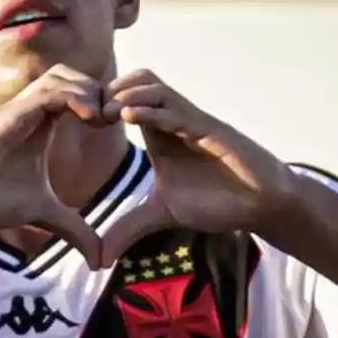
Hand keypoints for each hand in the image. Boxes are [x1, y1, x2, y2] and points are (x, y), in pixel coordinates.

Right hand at [0, 64, 107, 268]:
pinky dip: (74, 96)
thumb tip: (98, 260)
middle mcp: (32, 111)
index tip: (119, 127)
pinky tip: (88, 118)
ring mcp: (20, 109)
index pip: (79, 93)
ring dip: (89, 91)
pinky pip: (48, 91)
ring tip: (102, 120)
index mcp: (42, 124)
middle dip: (101, 92)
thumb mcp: (45, 214)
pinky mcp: (11, 114)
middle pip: (74, 75)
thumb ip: (73, 229)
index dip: (103, 104)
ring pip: (62, 75)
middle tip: (116, 120)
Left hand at [99, 69, 295, 265]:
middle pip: (136, 80)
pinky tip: (128, 116)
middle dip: (108, 91)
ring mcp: (191, 121)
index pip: (124, 98)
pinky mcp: (209, 129)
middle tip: (88, 114)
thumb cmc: (217, 201)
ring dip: (126, 94)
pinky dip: (151, 109)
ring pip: (155, 87)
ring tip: (105, 112)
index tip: (77, 122)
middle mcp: (173, 120)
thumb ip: (129, 228)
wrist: (259, 204)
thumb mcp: (162, 214)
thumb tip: (99, 257)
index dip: (99, 104)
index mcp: (158, 133)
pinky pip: (177, 110)